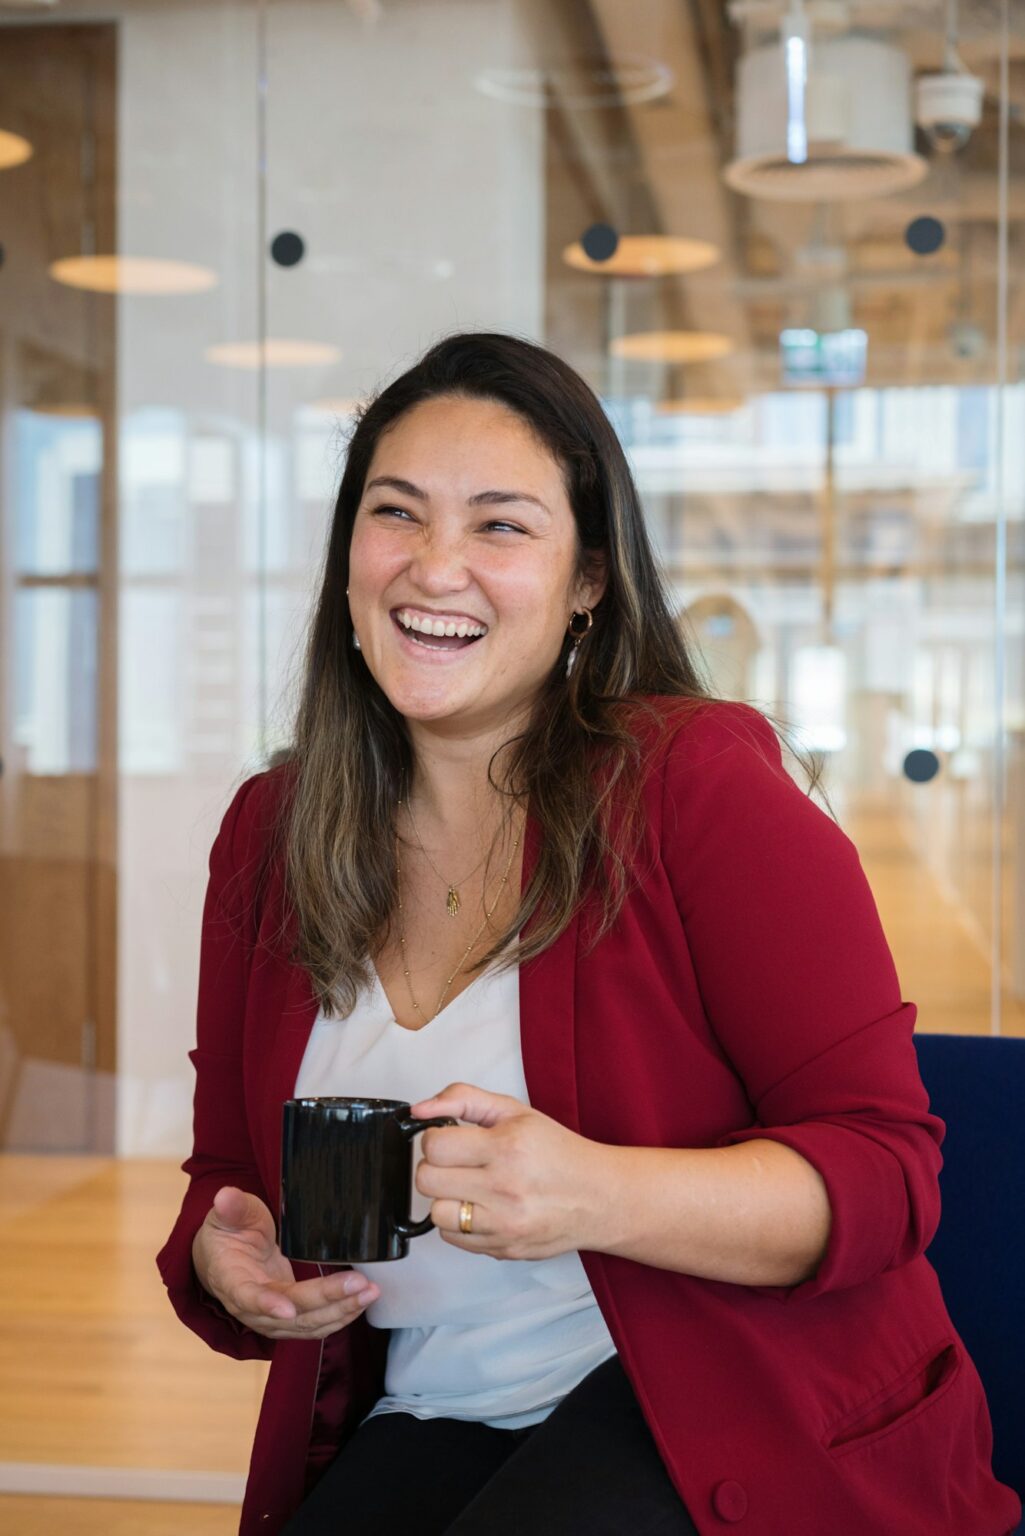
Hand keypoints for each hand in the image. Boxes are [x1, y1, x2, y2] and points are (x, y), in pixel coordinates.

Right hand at [191, 1187, 379, 1339]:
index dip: (267, 1304)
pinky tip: (360, 1303)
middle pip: (290, 1312)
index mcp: (230, 1280)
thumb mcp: (225, 1216)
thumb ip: (231, 1209)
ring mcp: (271, 1318)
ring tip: (369, 1293)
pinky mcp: (289, 1319)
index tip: (289, 1307)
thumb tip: (225, 1196)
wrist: (223, 1259)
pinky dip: (339, 1316)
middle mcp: (250, 1308)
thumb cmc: (226, 1235)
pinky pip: (314, 1324)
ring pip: (307, 1323)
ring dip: (340, 1311)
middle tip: (359, 1284)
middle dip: (327, 1299)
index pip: (247, 1297)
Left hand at [409, 1083, 609, 1261]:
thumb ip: (463, 1099)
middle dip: (436, 1167)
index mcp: (507, 1148)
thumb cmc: (559, 1153)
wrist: (600, 1198)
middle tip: (459, 1162)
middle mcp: (504, 1189)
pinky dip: (460, 1223)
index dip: (437, 1139)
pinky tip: (482, 1208)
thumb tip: (420, 1110)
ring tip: (471, 1187)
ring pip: (436, 1214)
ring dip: (446, 1198)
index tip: (451, 1139)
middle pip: (427, 1180)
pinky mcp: (502, 1250)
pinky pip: (453, 1238)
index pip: (434, 1146)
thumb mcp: (515, 1111)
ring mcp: (503, 1225)